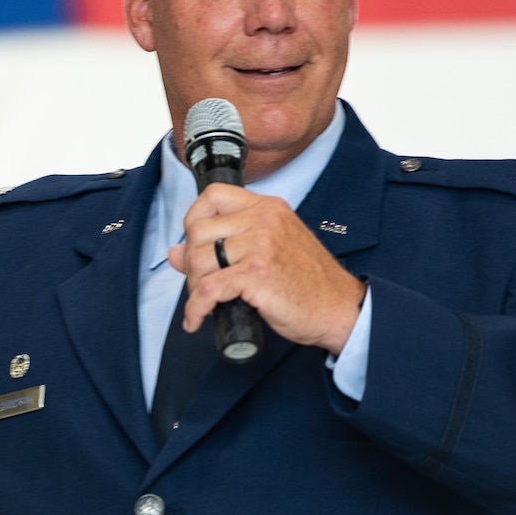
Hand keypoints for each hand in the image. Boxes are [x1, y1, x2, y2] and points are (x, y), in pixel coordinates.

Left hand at [169, 183, 366, 354]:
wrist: (340, 308)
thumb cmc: (309, 283)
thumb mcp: (269, 252)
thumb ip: (226, 244)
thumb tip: (175, 252)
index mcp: (268, 208)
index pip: (213, 195)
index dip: (193, 220)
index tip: (194, 244)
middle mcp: (264, 219)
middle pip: (198, 229)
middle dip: (191, 261)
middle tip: (201, 281)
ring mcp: (261, 244)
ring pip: (200, 259)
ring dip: (194, 286)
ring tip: (206, 301)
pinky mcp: (257, 273)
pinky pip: (208, 288)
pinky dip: (196, 308)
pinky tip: (198, 319)